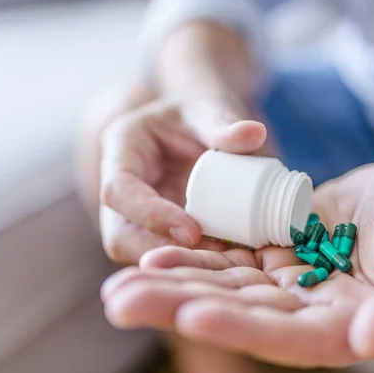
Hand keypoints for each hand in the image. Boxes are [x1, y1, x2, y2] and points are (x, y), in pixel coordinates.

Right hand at [99, 94, 266, 262]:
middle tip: (214, 257)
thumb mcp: (206, 110)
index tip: (193, 231)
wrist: (192, 131)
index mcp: (120, 149)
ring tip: (224, 261)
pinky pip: (162, 256)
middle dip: (163, 252)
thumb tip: (255, 134)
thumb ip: (223, 122)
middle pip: (119, 235)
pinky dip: (191, 262)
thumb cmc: (193, 117)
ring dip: (179, 262)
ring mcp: (131, 216)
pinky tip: (225, 262)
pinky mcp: (150, 233)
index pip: (119, 190)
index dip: (152, 215)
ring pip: (138, 253)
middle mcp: (118, 189)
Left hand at [101, 160, 373, 365]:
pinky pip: (228, 258)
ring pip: (223, 289)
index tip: (191, 315)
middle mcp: (308, 312)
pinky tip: (155, 254)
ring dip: (172, 286)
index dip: (240, 327)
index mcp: (347, 326)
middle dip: (178, 308)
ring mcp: (287, 283)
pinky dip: (194, 257)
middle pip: (238, 315)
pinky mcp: (275, 253)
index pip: (287, 336)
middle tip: (120, 303)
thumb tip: (372, 341)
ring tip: (118, 287)